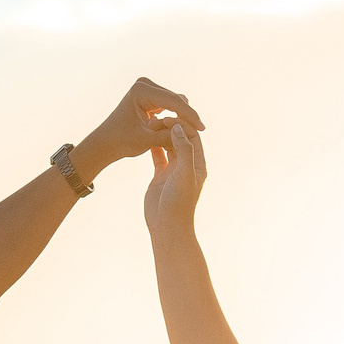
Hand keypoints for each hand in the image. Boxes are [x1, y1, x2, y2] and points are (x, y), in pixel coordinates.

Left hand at [77, 77, 202, 173]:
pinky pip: (171, 105)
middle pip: (176, 99)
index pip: (173, 101)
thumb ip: (168, 136)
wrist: (106, 142)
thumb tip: (189, 133)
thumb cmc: (122, 141)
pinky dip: (176, 116)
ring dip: (181, 117)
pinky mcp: (151, 95)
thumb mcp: (146, 140)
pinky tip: (181, 129)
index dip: (189, 115)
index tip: (202, 128)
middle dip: (186, 116)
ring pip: (176, 102)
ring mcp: (148, 88)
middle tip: (198, 133)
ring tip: (186, 134)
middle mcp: (144, 84)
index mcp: (141, 90)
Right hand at [142, 118, 206, 240]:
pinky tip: (144, 138)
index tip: (167, 117)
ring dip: (161, 135)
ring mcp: (174, 170)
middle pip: (180, 139)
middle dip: (169, 127)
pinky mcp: (160, 175)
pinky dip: (152, 146)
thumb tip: (179, 128)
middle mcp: (187, 165)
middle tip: (154, 119)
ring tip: (149, 125)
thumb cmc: (179, 203)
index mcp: (198, 164)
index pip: (192, 137)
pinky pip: (158, 156)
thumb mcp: (184, 174)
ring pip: (168, 145)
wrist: (167, 226)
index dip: (181, 125)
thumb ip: (184, 150)